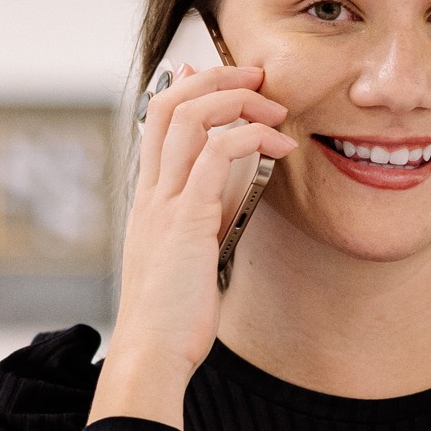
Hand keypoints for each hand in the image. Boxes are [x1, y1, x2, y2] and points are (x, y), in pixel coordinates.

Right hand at [90, 62, 294, 427]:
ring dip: (239, 99)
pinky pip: (216, 154)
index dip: (190, 87)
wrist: (152, 353)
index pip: (157, 121)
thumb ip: (202, 223)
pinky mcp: (185, 220)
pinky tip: (281, 148)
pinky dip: (252, 137)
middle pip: (170, 103)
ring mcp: (163, 203)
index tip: (227, 80)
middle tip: (259, 77)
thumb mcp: (190, 258)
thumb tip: (221, 202)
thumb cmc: (174, 317)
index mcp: (149, 200)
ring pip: (189, 116)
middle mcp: (150, 193)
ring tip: (277, 109)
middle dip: (217, 78)